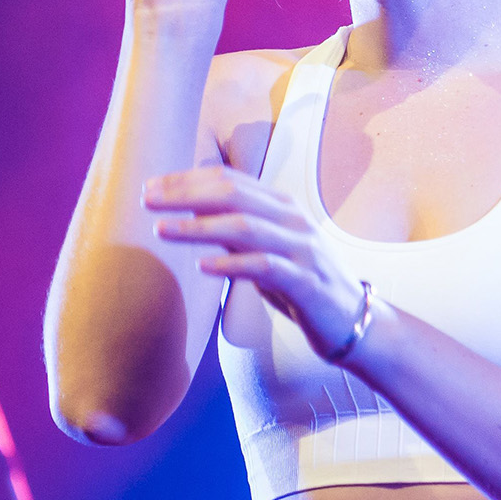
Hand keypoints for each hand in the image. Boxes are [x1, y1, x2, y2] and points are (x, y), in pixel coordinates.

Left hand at [144, 166, 365, 359]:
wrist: (353, 320)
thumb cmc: (300, 282)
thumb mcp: (265, 248)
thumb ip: (234, 228)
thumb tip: (189, 210)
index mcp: (282, 206)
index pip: (230, 179)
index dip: (188, 180)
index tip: (151, 186)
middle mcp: (293, 220)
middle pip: (233, 194)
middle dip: (186, 194)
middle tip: (147, 199)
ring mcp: (302, 249)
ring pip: (246, 226)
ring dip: (200, 226)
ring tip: (163, 230)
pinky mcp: (306, 282)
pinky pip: (265, 267)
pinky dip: (232, 264)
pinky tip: (203, 266)